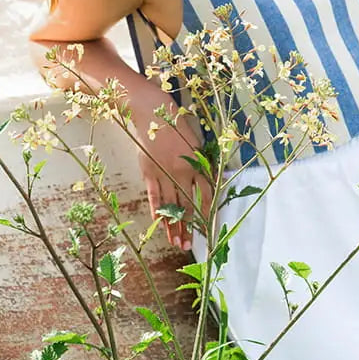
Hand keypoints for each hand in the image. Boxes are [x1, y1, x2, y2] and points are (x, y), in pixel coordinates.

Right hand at [138, 125, 212, 252]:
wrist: (152, 113)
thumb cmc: (176, 126)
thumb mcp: (195, 142)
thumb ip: (200, 163)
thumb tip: (208, 181)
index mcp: (197, 164)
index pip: (206, 195)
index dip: (207, 214)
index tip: (208, 229)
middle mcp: (182, 172)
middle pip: (187, 205)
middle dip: (189, 227)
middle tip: (189, 246)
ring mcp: (164, 173)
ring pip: (170, 205)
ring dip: (173, 225)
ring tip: (175, 243)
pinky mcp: (149, 172)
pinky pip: (154, 196)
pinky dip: (157, 211)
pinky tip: (159, 224)